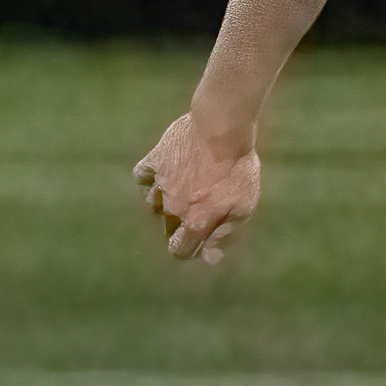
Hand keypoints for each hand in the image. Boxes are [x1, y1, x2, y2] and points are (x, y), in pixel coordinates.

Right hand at [132, 114, 260, 262]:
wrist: (223, 128)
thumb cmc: (238, 168)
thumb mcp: (244, 205)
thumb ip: (224, 233)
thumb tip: (209, 256)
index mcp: (196, 221)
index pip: (180, 249)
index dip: (188, 248)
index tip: (198, 240)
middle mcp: (174, 206)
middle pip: (168, 226)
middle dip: (181, 223)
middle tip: (199, 204)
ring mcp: (161, 183)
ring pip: (154, 203)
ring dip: (165, 200)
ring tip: (184, 186)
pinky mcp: (154, 160)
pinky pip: (142, 177)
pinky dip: (149, 179)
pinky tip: (162, 175)